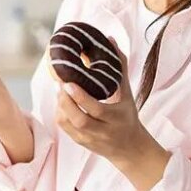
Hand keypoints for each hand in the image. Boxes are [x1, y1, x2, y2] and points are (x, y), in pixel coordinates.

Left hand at [55, 44, 169, 190]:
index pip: (96, 109)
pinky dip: (60, 113)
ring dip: (60, 106)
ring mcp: (90, 140)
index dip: (80, 97)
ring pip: (68, 125)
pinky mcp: (80, 143)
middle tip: (59, 83)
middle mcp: (103, 132)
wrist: (130, 150)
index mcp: (117, 118)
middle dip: (66, 101)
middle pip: (79, 120)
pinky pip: (64, 128)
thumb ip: (120, 67)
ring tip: (60, 90)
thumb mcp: (128, 94)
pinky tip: (61, 101)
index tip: (68, 82)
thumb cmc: (127, 116)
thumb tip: (110, 40)